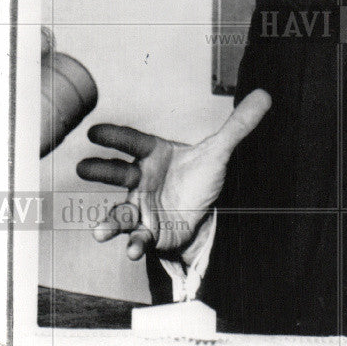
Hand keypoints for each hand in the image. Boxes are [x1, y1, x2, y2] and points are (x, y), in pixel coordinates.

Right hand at [76, 89, 270, 262]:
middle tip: (82, 169)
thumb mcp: (222, 151)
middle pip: (118, 175)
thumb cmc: (202, 178)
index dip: (114, 137)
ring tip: (100, 232)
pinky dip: (134, 244)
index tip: (94, 132)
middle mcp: (141, 180)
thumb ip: (239, 124)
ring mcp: (141, 207)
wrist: (206, 213)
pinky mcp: (149, 231)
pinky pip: (138, 237)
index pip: (133, 142)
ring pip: (120, 213)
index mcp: (154, 155)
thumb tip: (264, 95)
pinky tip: (134, 249)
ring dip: (109, 223)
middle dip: (99, 172)